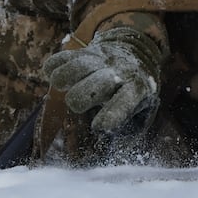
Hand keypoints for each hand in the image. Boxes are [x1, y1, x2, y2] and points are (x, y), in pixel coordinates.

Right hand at [43, 27, 162, 133]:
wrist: (135, 50)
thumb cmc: (134, 90)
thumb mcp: (143, 109)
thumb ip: (130, 131)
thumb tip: (109, 147)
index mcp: (136, 89)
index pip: (125, 102)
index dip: (111, 115)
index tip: (98, 127)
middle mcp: (118, 72)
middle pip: (96, 84)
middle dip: (80, 98)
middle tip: (78, 104)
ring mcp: (101, 60)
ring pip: (76, 67)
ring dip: (63, 79)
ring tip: (62, 87)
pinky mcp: (84, 51)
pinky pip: (62, 58)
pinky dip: (53, 67)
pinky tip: (56, 74)